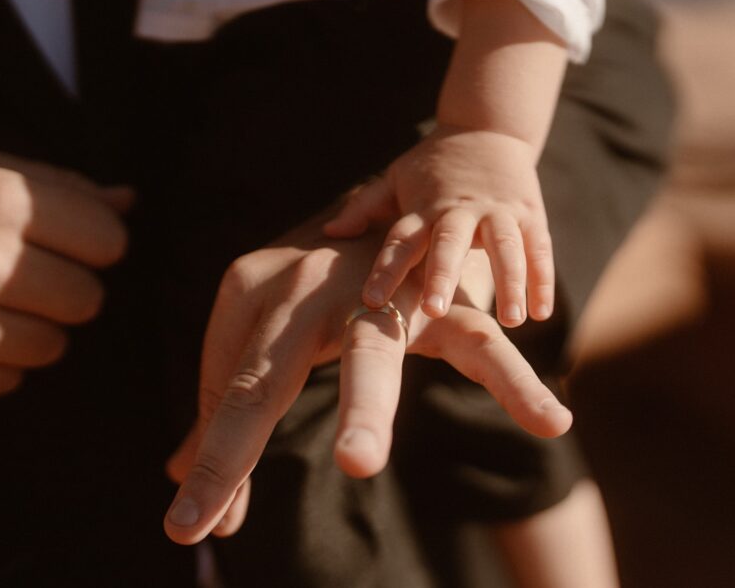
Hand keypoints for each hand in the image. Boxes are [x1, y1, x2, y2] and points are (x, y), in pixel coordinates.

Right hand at [0, 151, 130, 401]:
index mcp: (0, 202)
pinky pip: (10, 380)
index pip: (110, 242)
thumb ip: (60, 187)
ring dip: (33, 328)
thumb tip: (131, 202)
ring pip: (55, 346)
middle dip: (68, 287)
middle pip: (89, 299)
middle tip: (27, 275)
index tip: (68, 240)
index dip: (94, 242)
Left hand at [162, 223, 571, 543]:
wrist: (386, 204)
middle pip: (265, 374)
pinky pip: (475, 342)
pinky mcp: (440, 299)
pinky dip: (512, 384)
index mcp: (252, 288)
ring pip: (370, 353)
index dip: (213, 464)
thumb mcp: (264, 332)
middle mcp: (303, 283)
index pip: (230, 390)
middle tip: (200, 510)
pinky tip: (548, 421)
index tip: (187, 530)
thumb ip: (227, 405)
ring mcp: (376, 288)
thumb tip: (186, 491)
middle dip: (235, 438)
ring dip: (367, 407)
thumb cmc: (314, 285)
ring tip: (359, 464)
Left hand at [324, 126, 554, 327]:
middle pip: (451, 244)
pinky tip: (542, 312)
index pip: (400, 240)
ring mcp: (497, 211)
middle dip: (443, 276)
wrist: (487, 128)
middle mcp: (459, 211)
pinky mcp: (529, 213)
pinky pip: (538, 249)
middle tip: (436, 309)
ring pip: (505, 247)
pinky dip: (541, 280)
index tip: (372, 301)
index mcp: (423, 208)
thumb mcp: (395, 178)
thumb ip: (364, 206)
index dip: (385, 270)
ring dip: (510, 282)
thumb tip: (329, 233)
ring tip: (511, 321)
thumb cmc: (432, 165)